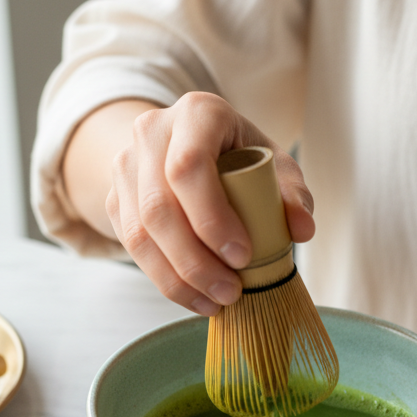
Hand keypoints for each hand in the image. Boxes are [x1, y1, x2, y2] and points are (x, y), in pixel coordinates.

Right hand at [100, 93, 314, 314]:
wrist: (192, 147)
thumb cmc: (241, 158)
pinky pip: (130, 245)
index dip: (211, 217)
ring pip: (139, 232)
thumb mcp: (274, 167)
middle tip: (230, 292)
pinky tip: (193, 297)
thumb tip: (302, 230)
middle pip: (159, 206)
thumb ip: (292, 196)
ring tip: (214, 302)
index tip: (243, 256)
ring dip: (176, 278)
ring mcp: (126, 164)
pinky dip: (162, 278)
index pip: (189, 167)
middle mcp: (152, 131)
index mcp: (197, 113)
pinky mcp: (115, 197)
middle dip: (194, 260)